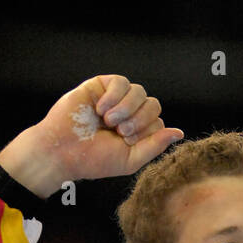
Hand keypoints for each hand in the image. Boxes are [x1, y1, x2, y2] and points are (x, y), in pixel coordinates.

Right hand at [0, 75, 184, 194]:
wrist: (63, 150)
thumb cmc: (94, 159)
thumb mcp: (130, 159)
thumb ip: (155, 145)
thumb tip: (180, 132)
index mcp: (137, 132)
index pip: (158, 123)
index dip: (146, 131)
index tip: (126, 142)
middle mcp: (129, 114)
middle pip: (153, 105)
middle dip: (139, 120)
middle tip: (119, 132)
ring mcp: (116, 99)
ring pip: (140, 92)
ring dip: (127, 109)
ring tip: (109, 121)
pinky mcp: (102, 86)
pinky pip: (122, 82)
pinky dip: (114, 97)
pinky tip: (101, 109)